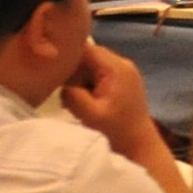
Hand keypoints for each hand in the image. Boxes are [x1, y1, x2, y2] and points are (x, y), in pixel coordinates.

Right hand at [61, 41, 167, 157]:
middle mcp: (122, 64)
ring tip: (75, 102)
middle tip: (65, 93)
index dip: (68, 58)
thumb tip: (62, 83)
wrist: (139, 144)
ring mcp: (124, 72)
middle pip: (89, 57)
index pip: (86, 49)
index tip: (54, 72)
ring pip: (92, 67)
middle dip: (74, 73)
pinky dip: (89, 87)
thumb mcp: (89, 114)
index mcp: (116, 67)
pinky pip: (99, 76)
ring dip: (81, 82)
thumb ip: (72, 94)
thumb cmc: (116, 130)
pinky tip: (86, 103)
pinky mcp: (123, 82)